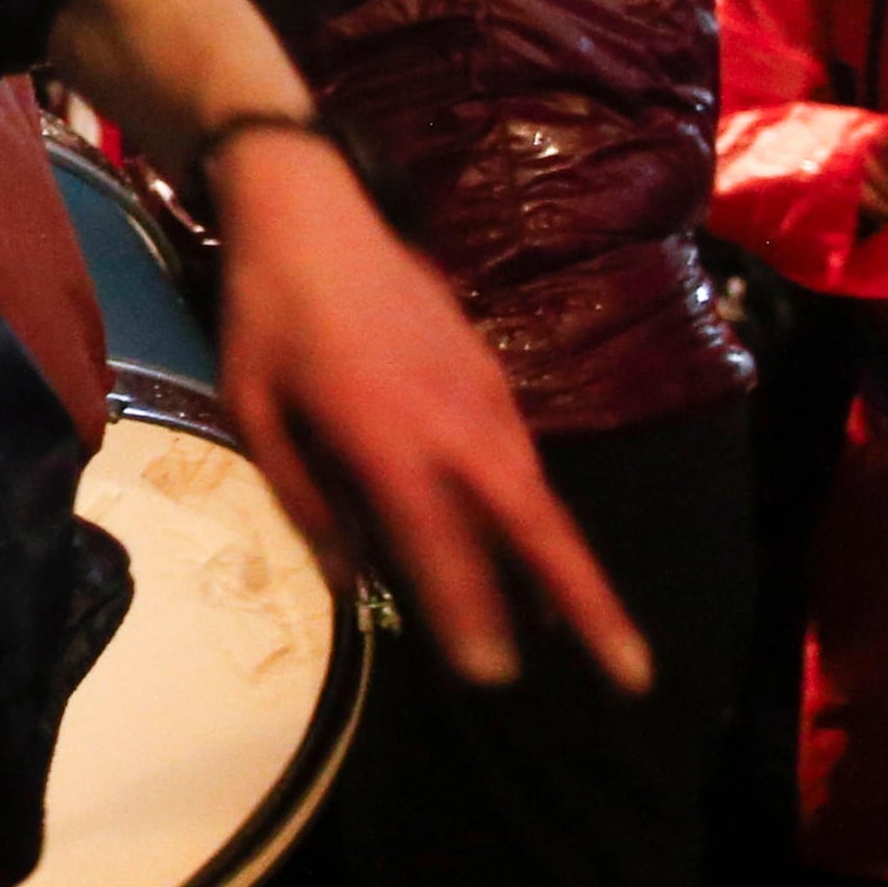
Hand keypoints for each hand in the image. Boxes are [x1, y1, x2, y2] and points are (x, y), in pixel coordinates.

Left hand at [201, 128, 653, 694]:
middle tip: (632, 674)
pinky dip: (532, 509)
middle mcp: (452, 423)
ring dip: (564, 565)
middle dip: (588, 605)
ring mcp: (482, 394)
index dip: (470, 615)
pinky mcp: (490, 371)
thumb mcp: (254, 409)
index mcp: (386, 438)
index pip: (441, 547)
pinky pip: (519, 456)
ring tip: (584, 635)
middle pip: (539, 529)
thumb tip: (348, 576)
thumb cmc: (267, 313)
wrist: (312, 209)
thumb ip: (301, 498)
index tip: (494, 677)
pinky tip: (525, 544)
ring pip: (537, 495)